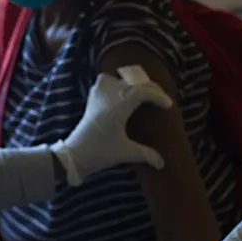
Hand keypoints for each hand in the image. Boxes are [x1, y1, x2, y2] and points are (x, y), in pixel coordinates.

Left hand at [50, 72, 172, 186]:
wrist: (74, 154)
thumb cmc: (99, 152)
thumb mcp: (124, 153)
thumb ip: (145, 155)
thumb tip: (162, 162)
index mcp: (118, 106)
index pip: (142, 91)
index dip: (157, 96)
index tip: (168, 106)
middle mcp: (109, 95)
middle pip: (135, 82)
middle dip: (151, 88)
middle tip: (162, 100)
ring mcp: (99, 94)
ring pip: (121, 78)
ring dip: (135, 82)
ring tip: (145, 93)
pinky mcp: (92, 97)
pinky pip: (107, 80)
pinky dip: (118, 81)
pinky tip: (122, 92)